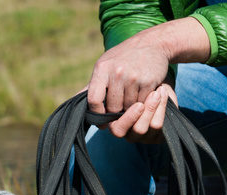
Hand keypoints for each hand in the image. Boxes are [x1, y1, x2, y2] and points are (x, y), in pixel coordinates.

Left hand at [85, 18, 210, 140]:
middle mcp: (116, 72)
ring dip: (130, 107)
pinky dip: (142, 102)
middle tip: (120, 107)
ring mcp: (133, 77)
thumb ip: (91, 85)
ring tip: (132, 96)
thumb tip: (74, 103)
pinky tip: (142, 92)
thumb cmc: (123, 57)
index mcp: (102, 68)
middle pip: (112, 107)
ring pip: (128, 107)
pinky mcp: (148, 81)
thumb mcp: (104, 65)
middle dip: (115, 111)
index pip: (94, 100)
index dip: (97, 113)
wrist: (152, 43)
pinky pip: (142, 103)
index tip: (101, 120)